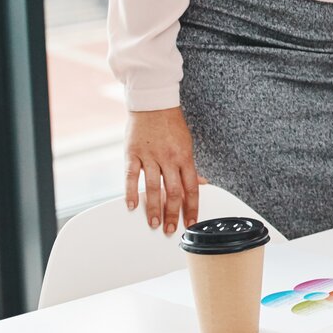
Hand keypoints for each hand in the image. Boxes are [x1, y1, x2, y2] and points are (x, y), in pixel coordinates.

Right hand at [124, 106, 200, 235]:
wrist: (153, 103)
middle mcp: (168, 158)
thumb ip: (191, 167)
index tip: (191, 223)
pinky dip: (130, 192)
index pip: (191, 188)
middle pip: (173, 191)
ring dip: (153, 208)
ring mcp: (150, 156)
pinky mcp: (133, 153)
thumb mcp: (187, 144)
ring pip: (152, 187)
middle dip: (173, 214)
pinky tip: (131, 205)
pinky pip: (131, 175)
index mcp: (185, 157)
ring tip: (154, 223)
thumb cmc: (171, 124)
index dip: (192, 208)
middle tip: (171, 229)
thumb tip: (202, 183)